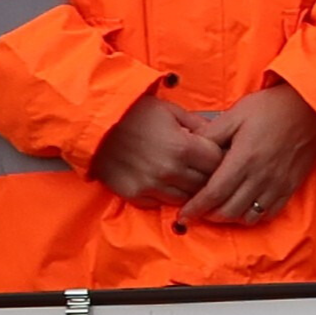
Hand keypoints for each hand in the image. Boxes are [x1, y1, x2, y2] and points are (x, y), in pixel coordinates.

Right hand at [92, 87, 222, 203]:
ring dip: (190, 190)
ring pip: (186, 198)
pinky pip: (163, 204)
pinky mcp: (136, 196)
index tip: (220, 156)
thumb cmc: (133, 113)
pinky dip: (169, 196)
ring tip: (188, 177)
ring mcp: (153, 187)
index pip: (218, 163)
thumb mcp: (169, 110)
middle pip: (205, 184)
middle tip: (207, 169)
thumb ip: (197, 125)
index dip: (222, 159)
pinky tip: (167, 183)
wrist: (94, 125)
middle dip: (210, 176)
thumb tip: (218, 137)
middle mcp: (171, 171)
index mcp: (183, 147)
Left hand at [185, 84, 315, 226]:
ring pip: (248, 216)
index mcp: (244, 159)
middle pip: (229, 211)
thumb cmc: (271, 108)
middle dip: (209, 215)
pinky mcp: (289, 187)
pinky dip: (252, 216)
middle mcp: (260, 177)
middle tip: (199, 210)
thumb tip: (189, 145)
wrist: (310, 109)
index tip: (184, 213)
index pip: (214, 193)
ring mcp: (277, 185)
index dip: (196, 207)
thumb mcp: (236, 114)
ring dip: (230, 218)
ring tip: (219, 209)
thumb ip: (211, 133)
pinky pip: (268, 213)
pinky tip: (244, 208)